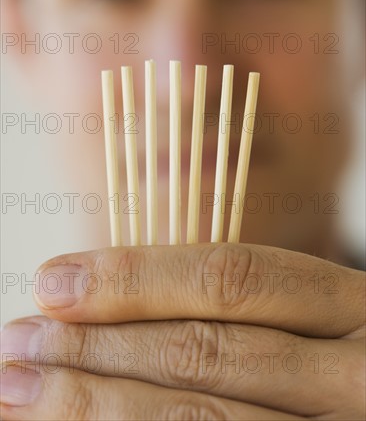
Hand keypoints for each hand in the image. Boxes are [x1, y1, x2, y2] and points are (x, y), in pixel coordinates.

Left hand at [1, 244, 364, 419]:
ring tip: (20, 395)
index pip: (233, 278)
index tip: (53, 280)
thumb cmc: (344, 369)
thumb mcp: (314, 322)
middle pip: (206, 353)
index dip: (135, 277)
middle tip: (17, 345)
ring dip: (96, 409)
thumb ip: (239, 313)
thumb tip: (112, 302)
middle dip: (98, 350)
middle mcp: (357, 378)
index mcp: (353, 309)